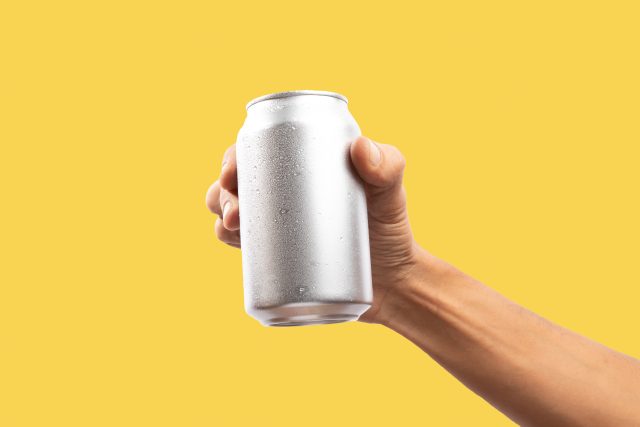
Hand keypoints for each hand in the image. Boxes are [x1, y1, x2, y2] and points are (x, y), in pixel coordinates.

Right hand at [206, 136, 424, 323]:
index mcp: (301, 164)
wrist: (391, 282)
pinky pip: (240, 243)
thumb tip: (359, 147)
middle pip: (237, 182)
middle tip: (237, 211)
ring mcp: (276, 223)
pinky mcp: (275, 254)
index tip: (233, 171)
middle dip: (223, 191)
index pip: (258, 151)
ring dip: (221, 214)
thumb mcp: (391, 192)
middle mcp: (282, 190)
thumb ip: (388, 165)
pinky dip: (227, 238)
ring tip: (234, 227)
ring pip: (230, 210)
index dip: (234, 156)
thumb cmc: (390, 227)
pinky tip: (231, 240)